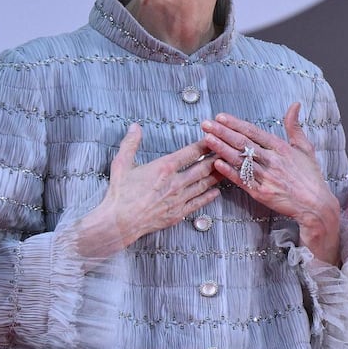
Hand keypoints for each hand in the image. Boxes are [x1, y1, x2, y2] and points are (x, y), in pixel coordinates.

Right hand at [75, 124, 220, 256]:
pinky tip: (217, 191)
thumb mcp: (121, 164)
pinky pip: (199, 202)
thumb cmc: (120, 194)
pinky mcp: (179, 213)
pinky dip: (209, 196)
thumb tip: (135, 126)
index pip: (191, 152)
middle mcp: (175, 182)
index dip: (205, 145)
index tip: (214, 138)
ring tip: (228, 169)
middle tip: (228, 153)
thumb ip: (130, 144)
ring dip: (217, 176)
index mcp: (164, 168)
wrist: (120, 222)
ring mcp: (179, 199)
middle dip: (217, 159)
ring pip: (204, 184)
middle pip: (203, 168)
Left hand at [201, 103, 341, 263]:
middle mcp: (273, 161)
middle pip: (243, 144)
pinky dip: (229, 172)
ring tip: (207, 139)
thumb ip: (295, 126)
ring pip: (240, 160)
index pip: (254, 132)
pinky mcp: (262, 193)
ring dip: (222, 149)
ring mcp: (266, 178)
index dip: (236, 124)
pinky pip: (242, 180)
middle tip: (206, 124)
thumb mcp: (305, 148)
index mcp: (282, 148)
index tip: (221, 116)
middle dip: (222, 132)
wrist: (316, 205)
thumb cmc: (310, 177)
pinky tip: (218, 163)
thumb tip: (295, 105)